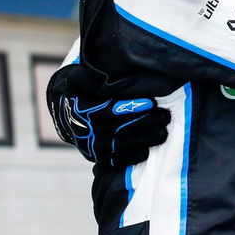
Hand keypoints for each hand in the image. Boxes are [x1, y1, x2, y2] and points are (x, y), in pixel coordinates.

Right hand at [47, 63, 170, 167]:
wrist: (68, 118)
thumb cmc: (82, 94)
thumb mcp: (79, 80)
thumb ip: (89, 76)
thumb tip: (101, 73)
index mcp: (81, 110)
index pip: (107, 110)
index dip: (130, 107)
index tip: (151, 103)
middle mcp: (84, 130)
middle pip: (118, 128)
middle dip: (144, 122)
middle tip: (165, 116)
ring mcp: (90, 146)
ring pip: (119, 145)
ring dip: (144, 140)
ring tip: (163, 132)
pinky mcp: (96, 158)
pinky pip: (115, 160)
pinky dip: (132, 156)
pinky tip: (147, 150)